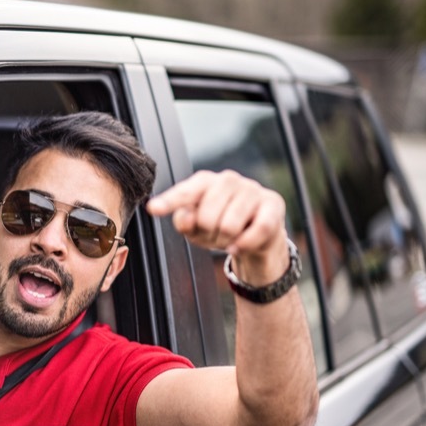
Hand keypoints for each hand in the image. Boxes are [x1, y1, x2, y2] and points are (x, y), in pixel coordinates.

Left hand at [147, 170, 288, 282]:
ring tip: (229, 237)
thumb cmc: (221, 227)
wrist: (257, 235)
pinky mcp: (273, 203)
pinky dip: (244, 244)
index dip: (169, 202)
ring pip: (230, 226)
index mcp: (204, 182)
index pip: (184, 193)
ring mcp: (251, 189)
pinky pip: (256, 230)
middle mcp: (227, 180)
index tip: (153, 209)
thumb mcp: (197, 230)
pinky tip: (239, 245)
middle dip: (208, 236)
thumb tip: (185, 218)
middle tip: (215, 236)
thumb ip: (185, 223)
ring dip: (227, 241)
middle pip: (207, 218)